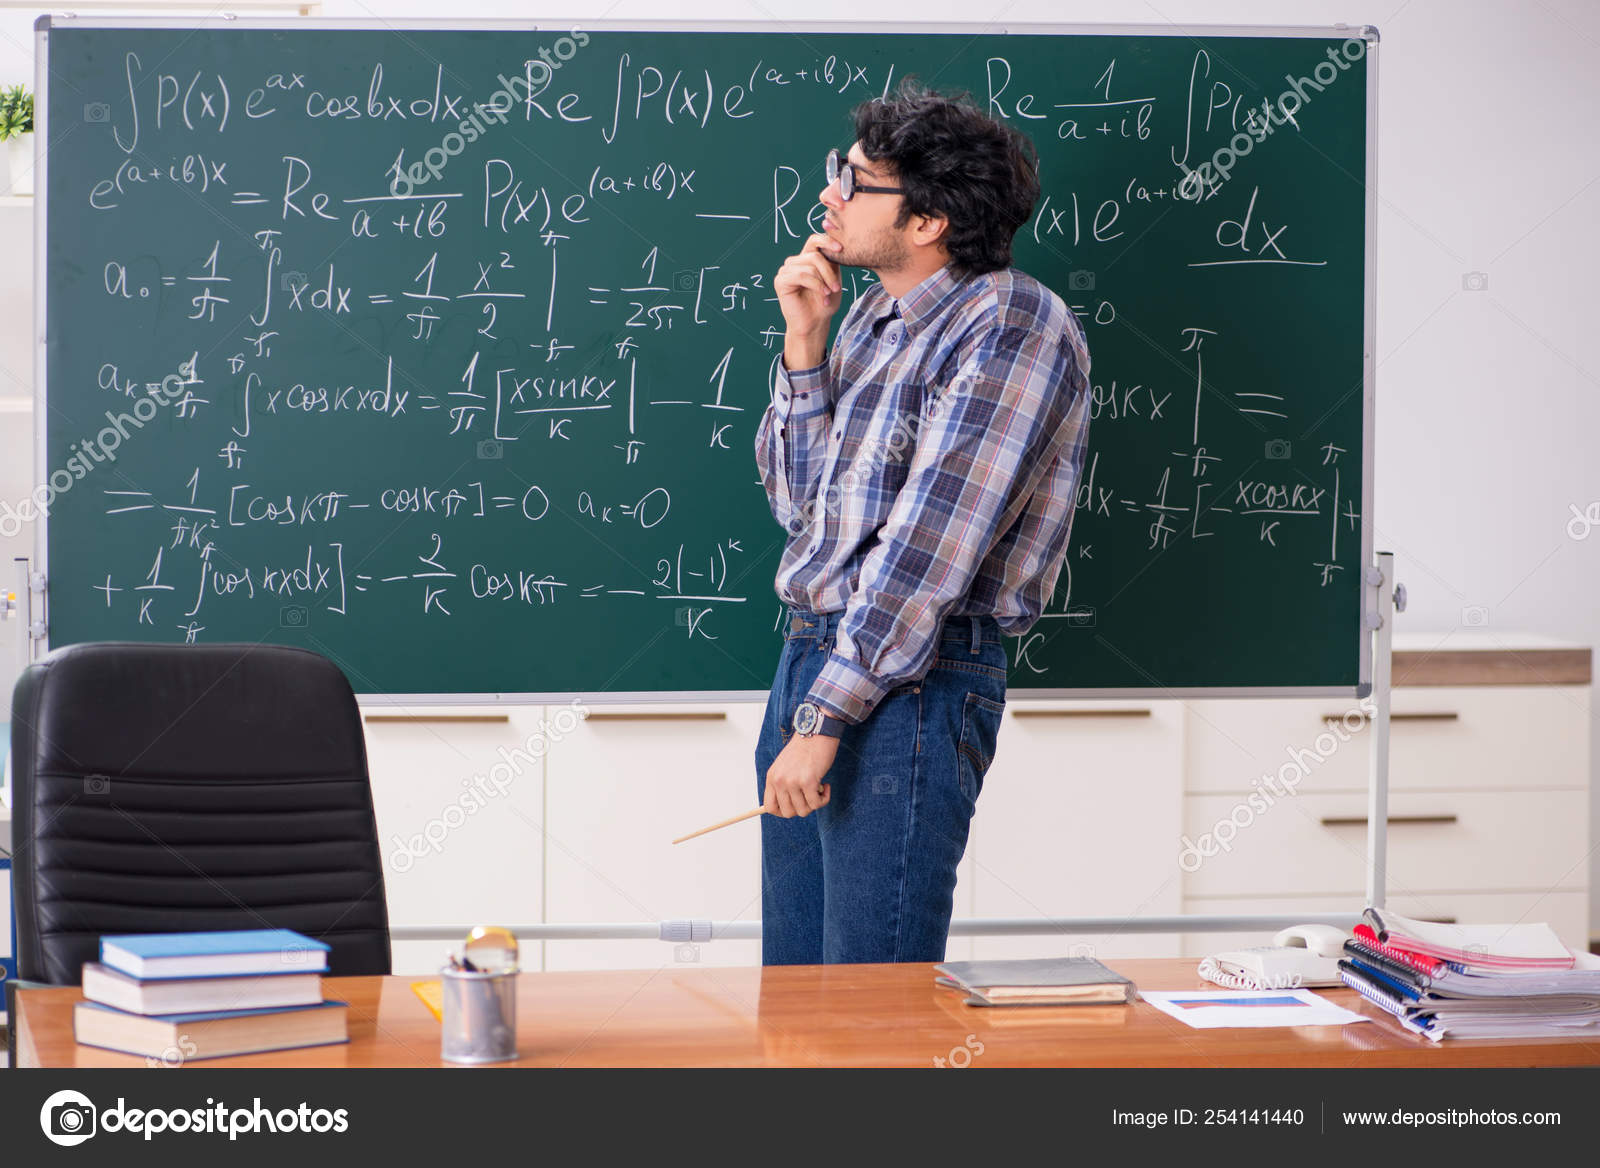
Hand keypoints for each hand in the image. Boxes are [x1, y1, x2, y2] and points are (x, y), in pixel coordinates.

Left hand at [762, 732, 838, 817]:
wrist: (816, 732)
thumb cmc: (804, 748)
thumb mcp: (785, 766)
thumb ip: (782, 784)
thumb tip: (786, 806)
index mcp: (772, 777)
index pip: (770, 807)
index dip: (783, 811)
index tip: (795, 806)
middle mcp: (780, 781)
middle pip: (787, 812)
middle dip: (801, 808)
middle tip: (809, 796)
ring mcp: (793, 782)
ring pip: (803, 811)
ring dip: (814, 803)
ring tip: (818, 789)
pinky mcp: (809, 781)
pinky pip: (817, 804)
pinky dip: (824, 799)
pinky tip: (826, 786)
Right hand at [774, 233, 844, 359]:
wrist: (816, 324)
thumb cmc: (825, 303)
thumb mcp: (833, 278)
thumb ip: (832, 261)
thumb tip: (838, 242)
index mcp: (806, 259)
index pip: (814, 240)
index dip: (827, 240)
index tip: (841, 249)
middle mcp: (794, 262)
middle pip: (815, 255)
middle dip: (829, 272)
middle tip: (837, 288)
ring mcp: (786, 270)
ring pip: (810, 266)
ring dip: (823, 281)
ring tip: (829, 294)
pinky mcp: (780, 281)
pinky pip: (801, 275)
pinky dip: (816, 285)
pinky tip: (823, 296)